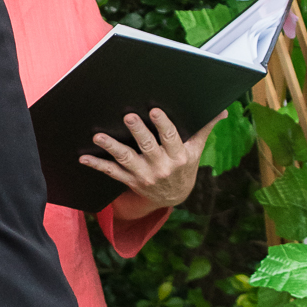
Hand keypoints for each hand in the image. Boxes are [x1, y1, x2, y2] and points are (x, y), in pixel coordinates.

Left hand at [80, 107, 224, 213]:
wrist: (174, 196)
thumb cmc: (184, 166)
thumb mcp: (196, 150)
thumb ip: (204, 129)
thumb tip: (223, 110)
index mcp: (179, 156)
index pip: (171, 138)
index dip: (163, 125)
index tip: (155, 111)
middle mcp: (162, 166)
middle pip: (148, 147)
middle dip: (138, 132)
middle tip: (128, 117)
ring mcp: (144, 175)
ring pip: (126, 159)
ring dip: (112, 147)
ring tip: (99, 137)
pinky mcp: (130, 181)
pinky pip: (111, 172)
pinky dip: (97, 165)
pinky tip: (84, 157)